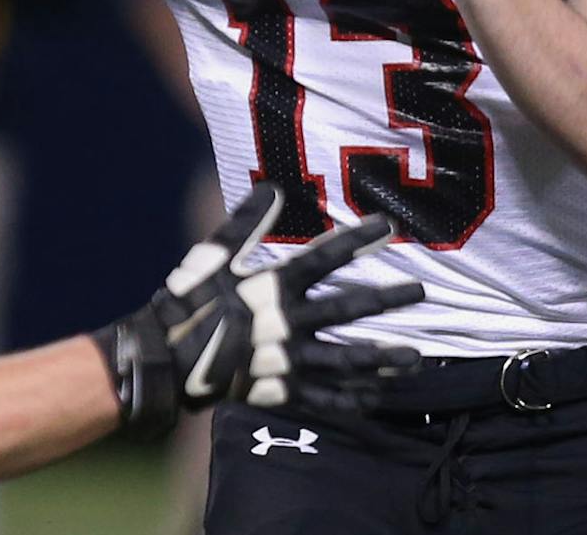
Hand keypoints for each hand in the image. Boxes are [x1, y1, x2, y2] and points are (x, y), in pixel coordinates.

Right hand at [91, 184, 421, 436]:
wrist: (165, 357)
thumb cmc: (187, 298)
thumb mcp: (212, 253)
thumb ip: (246, 222)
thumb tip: (274, 188)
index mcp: (273, 285)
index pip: (325, 257)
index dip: (357, 240)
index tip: (387, 227)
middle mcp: (288, 321)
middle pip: (348, 308)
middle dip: (387, 299)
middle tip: (421, 292)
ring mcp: (287, 359)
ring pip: (346, 359)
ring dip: (382, 358)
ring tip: (414, 359)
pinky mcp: (280, 390)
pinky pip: (323, 398)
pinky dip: (351, 399)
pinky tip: (376, 398)